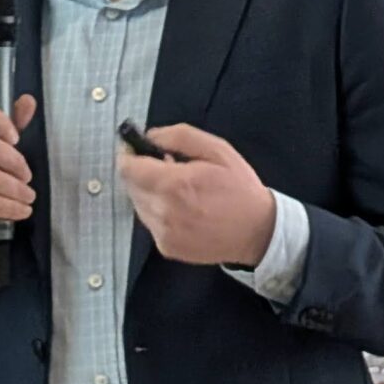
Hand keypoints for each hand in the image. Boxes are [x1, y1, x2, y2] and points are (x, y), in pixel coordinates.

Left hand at [116, 122, 275, 267]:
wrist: (256, 232)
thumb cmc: (239, 188)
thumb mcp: (216, 149)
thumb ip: (179, 136)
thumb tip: (150, 136)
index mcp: (174, 184)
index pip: (127, 168)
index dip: (128, 154)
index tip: (134, 148)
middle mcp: (163, 212)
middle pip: (130, 186)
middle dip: (142, 172)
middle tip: (166, 167)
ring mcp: (163, 233)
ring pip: (138, 205)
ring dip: (150, 192)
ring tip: (177, 189)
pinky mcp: (166, 247)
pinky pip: (150, 222)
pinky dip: (158, 212)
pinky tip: (181, 208)